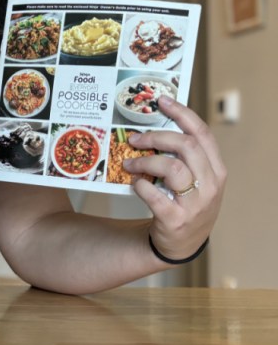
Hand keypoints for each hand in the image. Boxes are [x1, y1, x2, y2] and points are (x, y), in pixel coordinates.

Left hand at [123, 96, 226, 259]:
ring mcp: (196, 204)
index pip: (202, 134)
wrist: (181, 243)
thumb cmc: (184, 202)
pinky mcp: (177, 220)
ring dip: (145, 161)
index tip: (163, 101)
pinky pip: (155, 196)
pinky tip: (134, 183)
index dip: (183, 114)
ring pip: (171, 168)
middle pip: (186, 146)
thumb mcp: (194, 178)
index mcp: (216, 169)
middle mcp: (211, 184)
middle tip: (134, 138)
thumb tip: (154, 125)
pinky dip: (141, 186)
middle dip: (156, 137)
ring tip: (129, 163)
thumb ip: (183, 156)